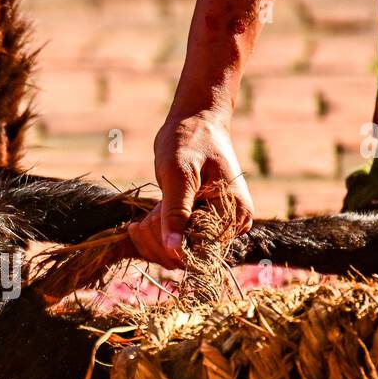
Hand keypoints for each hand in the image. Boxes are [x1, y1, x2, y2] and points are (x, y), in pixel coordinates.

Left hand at [128, 110, 254, 266]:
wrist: (196, 122)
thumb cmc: (189, 141)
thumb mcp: (178, 175)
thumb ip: (175, 212)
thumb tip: (174, 250)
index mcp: (233, 214)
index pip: (199, 252)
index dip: (168, 245)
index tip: (148, 222)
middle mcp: (231, 225)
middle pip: (188, 257)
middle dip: (158, 240)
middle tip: (144, 218)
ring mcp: (216, 226)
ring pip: (178, 254)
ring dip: (154, 239)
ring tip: (145, 216)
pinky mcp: (201, 224)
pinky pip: (176, 244)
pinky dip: (156, 236)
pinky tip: (144, 220)